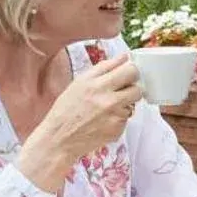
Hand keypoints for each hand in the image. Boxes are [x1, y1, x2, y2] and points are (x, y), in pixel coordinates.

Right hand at [18, 53, 141, 191]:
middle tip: (120, 92)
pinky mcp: (117, 131)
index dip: (130, 72)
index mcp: (98, 84)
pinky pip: (126, 120)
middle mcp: (108, 100)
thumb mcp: (79, 82)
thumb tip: (125, 57)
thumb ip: (104, 67)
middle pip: (137, 89)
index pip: (130, 71)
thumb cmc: (66, 109)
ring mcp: (114, 117)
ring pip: (133, 105)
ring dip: (124, 105)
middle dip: (131, 88)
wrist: (59, 139)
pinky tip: (103, 121)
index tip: (126, 75)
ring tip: (105, 109)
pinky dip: (117, 119)